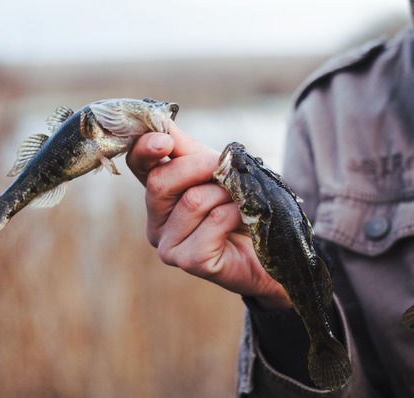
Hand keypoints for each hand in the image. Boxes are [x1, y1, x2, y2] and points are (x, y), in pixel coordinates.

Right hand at [126, 123, 290, 309]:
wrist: (275, 249)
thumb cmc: (244, 208)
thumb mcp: (217, 172)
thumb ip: (187, 149)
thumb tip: (160, 120)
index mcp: (160, 194)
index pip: (138, 164)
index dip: (145, 148)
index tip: (164, 140)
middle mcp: (156, 221)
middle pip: (161, 181)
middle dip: (200, 166)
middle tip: (227, 170)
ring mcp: (169, 245)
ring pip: (192, 201)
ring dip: (226, 195)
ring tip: (239, 204)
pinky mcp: (190, 261)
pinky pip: (213, 222)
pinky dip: (235, 214)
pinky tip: (243, 221)